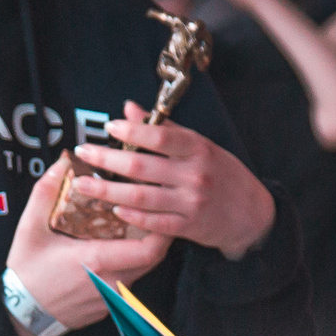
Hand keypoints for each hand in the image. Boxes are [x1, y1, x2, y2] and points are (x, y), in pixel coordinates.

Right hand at [4, 157, 171, 335]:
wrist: (20, 313)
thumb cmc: (26, 270)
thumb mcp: (30, 228)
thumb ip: (46, 192)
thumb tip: (63, 163)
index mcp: (96, 261)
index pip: (149, 249)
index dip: (162, 230)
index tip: (160, 208)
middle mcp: (111, 282)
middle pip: (152, 259)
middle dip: (157, 235)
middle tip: (153, 212)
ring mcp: (111, 298)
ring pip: (141, 271)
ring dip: (143, 250)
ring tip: (138, 227)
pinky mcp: (108, 307)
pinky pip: (128, 283)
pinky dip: (129, 266)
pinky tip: (118, 251)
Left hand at [74, 103, 277, 259]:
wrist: (253, 214)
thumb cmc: (222, 174)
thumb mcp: (200, 145)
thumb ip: (164, 128)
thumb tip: (129, 108)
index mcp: (198, 148)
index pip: (160, 136)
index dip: (132, 130)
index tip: (108, 126)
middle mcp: (194, 174)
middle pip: (141, 166)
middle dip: (106, 159)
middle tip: (82, 152)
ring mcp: (191, 202)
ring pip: (141, 196)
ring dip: (108, 190)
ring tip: (83, 184)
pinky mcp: (189, 227)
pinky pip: (154, 222)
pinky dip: (132, 216)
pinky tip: (112, 209)